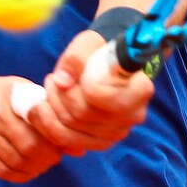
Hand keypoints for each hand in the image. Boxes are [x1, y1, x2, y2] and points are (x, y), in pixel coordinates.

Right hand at [0, 76, 65, 181]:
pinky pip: (1, 171)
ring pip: (15, 162)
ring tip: (43, 163)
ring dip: (35, 168)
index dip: (54, 140)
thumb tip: (78, 148)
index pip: (37, 126)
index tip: (61, 144)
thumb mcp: (26, 94)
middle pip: (28, 148)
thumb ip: (51, 116)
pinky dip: (19, 175)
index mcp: (7, 98)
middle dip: (47, 157)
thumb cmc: (6, 96)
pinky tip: (28, 170)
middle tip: (55, 157)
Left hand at [27, 30, 154, 152]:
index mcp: (139, 89)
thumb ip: (76, 58)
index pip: (105, 99)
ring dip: (51, 111)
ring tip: (48, 91)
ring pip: (73, 131)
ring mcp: (117, 132)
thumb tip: (62, 81)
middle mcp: (132, 115)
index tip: (71, 75)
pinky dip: (52, 127)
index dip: (82, 88)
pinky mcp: (102, 142)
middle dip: (58, 97)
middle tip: (50, 79)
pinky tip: (47, 109)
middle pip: (83, 116)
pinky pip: (70, 143)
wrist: (105, 65)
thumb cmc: (99, 50)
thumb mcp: (89, 43)